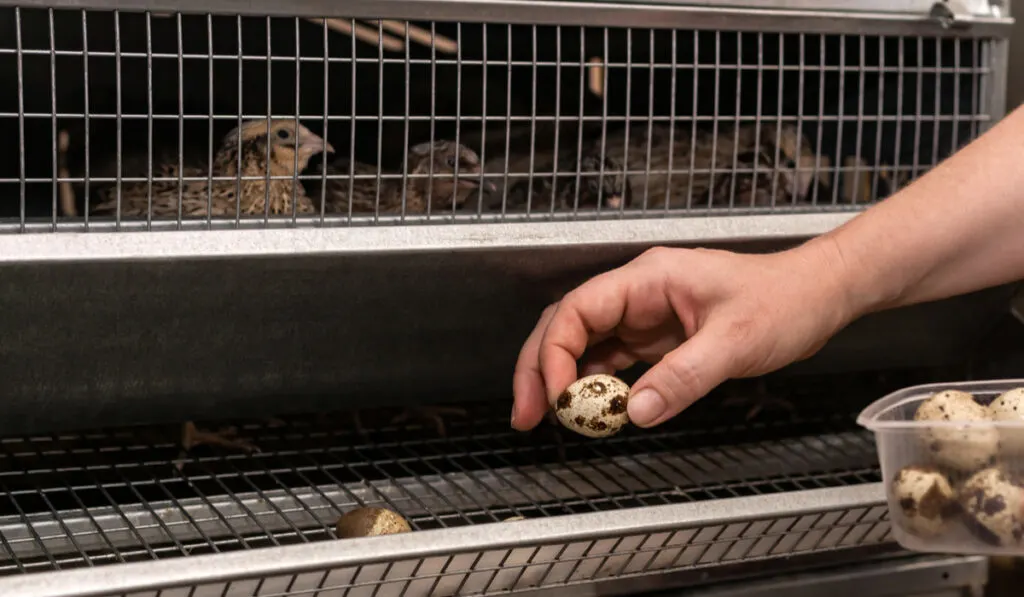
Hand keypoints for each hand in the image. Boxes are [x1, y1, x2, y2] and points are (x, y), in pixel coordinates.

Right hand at [511, 241, 857, 429]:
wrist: (816, 295)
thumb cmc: (783, 299)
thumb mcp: (735, 341)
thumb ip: (684, 376)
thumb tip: (637, 412)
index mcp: (648, 278)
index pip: (579, 309)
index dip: (555, 351)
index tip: (554, 394)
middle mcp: (638, 293)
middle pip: (567, 325)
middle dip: (539, 367)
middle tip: (526, 413)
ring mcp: (645, 316)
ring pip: (583, 344)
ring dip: (561, 380)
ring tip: (547, 418)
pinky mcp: (657, 338)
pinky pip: (612, 361)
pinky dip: (595, 387)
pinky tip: (591, 410)